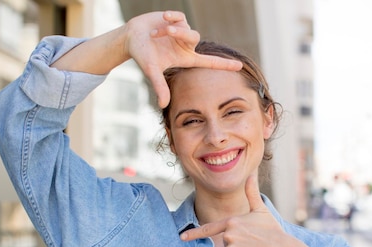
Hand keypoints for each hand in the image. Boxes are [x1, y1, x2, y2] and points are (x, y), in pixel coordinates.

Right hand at [126, 11, 242, 107]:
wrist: (131, 37)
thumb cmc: (142, 55)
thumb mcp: (151, 71)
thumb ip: (159, 87)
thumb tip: (163, 105)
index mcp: (185, 58)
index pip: (209, 62)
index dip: (224, 64)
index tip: (240, 66)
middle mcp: (186, 45)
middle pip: (195, 38)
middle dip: (180, 34)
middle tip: (166, 32)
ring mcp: (182, 32)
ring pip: (185, 27)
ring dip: (171, 28)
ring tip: (155, 32)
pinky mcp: (176, 19)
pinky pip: (179, 16)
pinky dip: (171, 17)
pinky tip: (162, 19)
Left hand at [180, 174, 284, 246]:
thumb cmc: (272, 230)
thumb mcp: (261, 210)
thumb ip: (252, 193)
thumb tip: (252, 173)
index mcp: (232, 221)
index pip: (209, 228)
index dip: (194, 233)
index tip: (181, 237)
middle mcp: (229, 234)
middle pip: (225, 243)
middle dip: (236, 244)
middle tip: (253, 242)